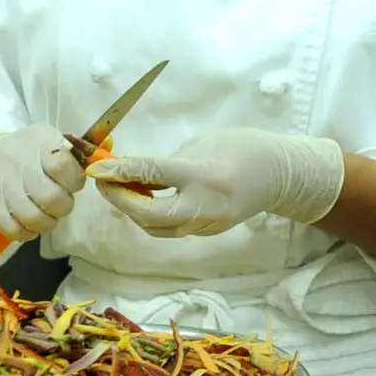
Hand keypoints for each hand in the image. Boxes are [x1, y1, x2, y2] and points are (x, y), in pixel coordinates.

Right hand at [0, 125, 88, 239]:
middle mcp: (15, 161)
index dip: (73, 181)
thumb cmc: (24, 153)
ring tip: (44, 213)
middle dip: (63, 206)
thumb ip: (75, 153)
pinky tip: (27, 223)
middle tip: (58, 202)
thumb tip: (103, 156)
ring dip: (47, 222)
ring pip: (34, 218)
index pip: (63, 166)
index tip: (70, 182)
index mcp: (36, 142)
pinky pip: (15, 230)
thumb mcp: (48, 141)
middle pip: (52, 198)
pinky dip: (27, 232)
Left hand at [92, 130, 345, 237]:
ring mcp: (208, 224)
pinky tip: (143, 199)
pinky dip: (151, 216)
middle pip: (149, 215)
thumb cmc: (242, 148)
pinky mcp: (208, 232)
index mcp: (205, 175)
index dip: (120, 171)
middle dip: (120, 201)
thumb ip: (168, 160)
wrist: (279, 175)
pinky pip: (171, 228)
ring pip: (156, 228)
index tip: (96, 167)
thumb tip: (130, 170)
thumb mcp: (203, 143)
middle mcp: (206, 205)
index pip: (153, 174)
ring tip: (120, 189)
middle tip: (104, 183)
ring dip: (132, 211)